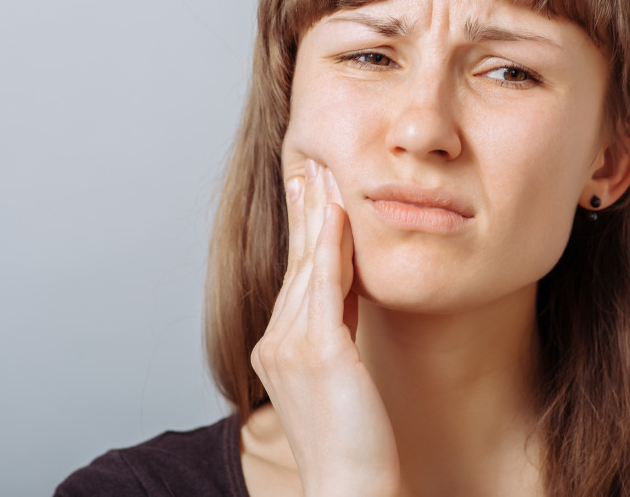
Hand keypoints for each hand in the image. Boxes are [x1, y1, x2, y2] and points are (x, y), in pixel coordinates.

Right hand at [250, 159, 399, 496]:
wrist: (349, 489)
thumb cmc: (353, 442)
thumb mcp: (339, 375)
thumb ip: (336, 330)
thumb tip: (348, 289)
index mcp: (278, 348)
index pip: (296, 276)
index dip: (304, 230)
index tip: (308, 192)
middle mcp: (276, 342)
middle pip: (297, 262)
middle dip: (305, 209)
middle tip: (311, 165)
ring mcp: (291, 347)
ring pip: (309, 265)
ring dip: (318, 213)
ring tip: (325, 173)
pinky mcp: (319, 352)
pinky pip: (326, 284)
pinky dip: (331, 243)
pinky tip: (338, 211)